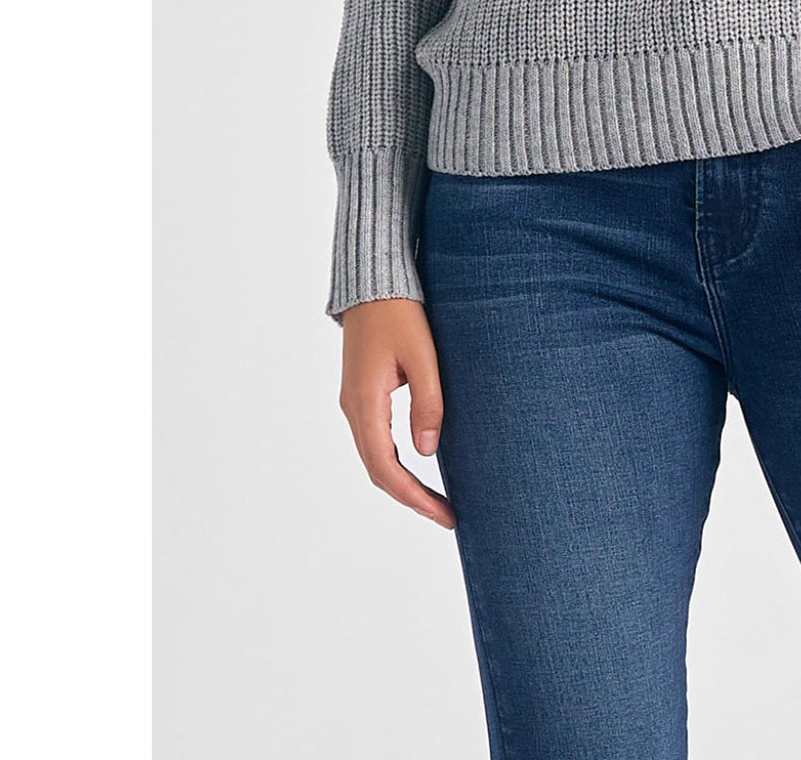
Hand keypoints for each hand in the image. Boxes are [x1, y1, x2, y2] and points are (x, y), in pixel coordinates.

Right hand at [336, 299, 456, 528]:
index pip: (385, 468)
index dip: (414, 497)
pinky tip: (418, 468)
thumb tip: (427, 452)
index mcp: (365, 403)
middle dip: (411, 497)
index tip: (444, 515)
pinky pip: (376, 440)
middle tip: (447, 515)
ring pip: (375, 457)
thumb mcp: (423, 356)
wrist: (373, 284)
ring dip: (403, 483)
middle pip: (378, 470)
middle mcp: (353, 409)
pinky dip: (395, 462)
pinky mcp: (363, 395)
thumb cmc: (400, 314)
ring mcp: (355, 403)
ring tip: (437, 500)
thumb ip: (427, 403)